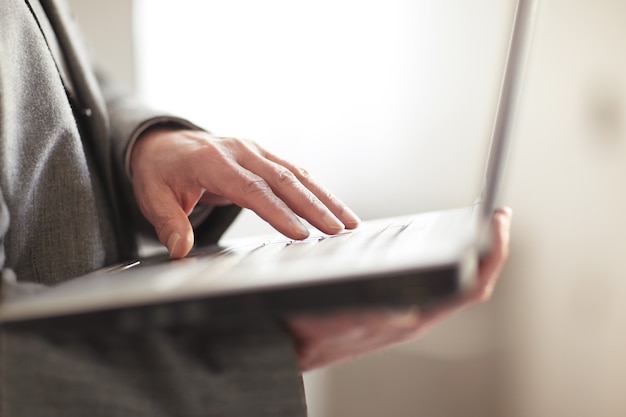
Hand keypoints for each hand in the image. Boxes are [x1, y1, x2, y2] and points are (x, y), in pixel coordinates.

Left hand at [130, 127, 360, 257]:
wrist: (164, 143)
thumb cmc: (160, 172)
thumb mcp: (152, 196)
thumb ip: (169, 223)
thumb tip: (181, 251)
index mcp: (212, 161)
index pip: (251, 189)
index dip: (277, 212)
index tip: (300, 233)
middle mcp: (240, 151)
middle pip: (283, 180)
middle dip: (314, 206)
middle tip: (338, 230)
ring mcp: (254, 151)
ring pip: (296, 174)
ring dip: (324, 198)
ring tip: (349, 221)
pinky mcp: (263, 156)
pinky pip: (294, 172)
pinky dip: (316, 190)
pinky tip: (333, 207)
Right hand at [286, 207, 511, 370]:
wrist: (290, 343)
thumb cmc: (308, 332)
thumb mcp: (333, 321)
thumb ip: (368, 316)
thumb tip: (406, 310)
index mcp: (411, 318)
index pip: (471, 286)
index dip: (492, 253)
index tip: (499, 222)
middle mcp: (416, 315)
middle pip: (470, 282)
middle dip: (489, 248)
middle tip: (498, 218)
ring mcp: (408, 313)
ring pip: (453, 283)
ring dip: (471, 254)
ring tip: (478, 228)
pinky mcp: (396, 308)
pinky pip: (434, 284)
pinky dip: (447, 260)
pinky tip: (439, 244)